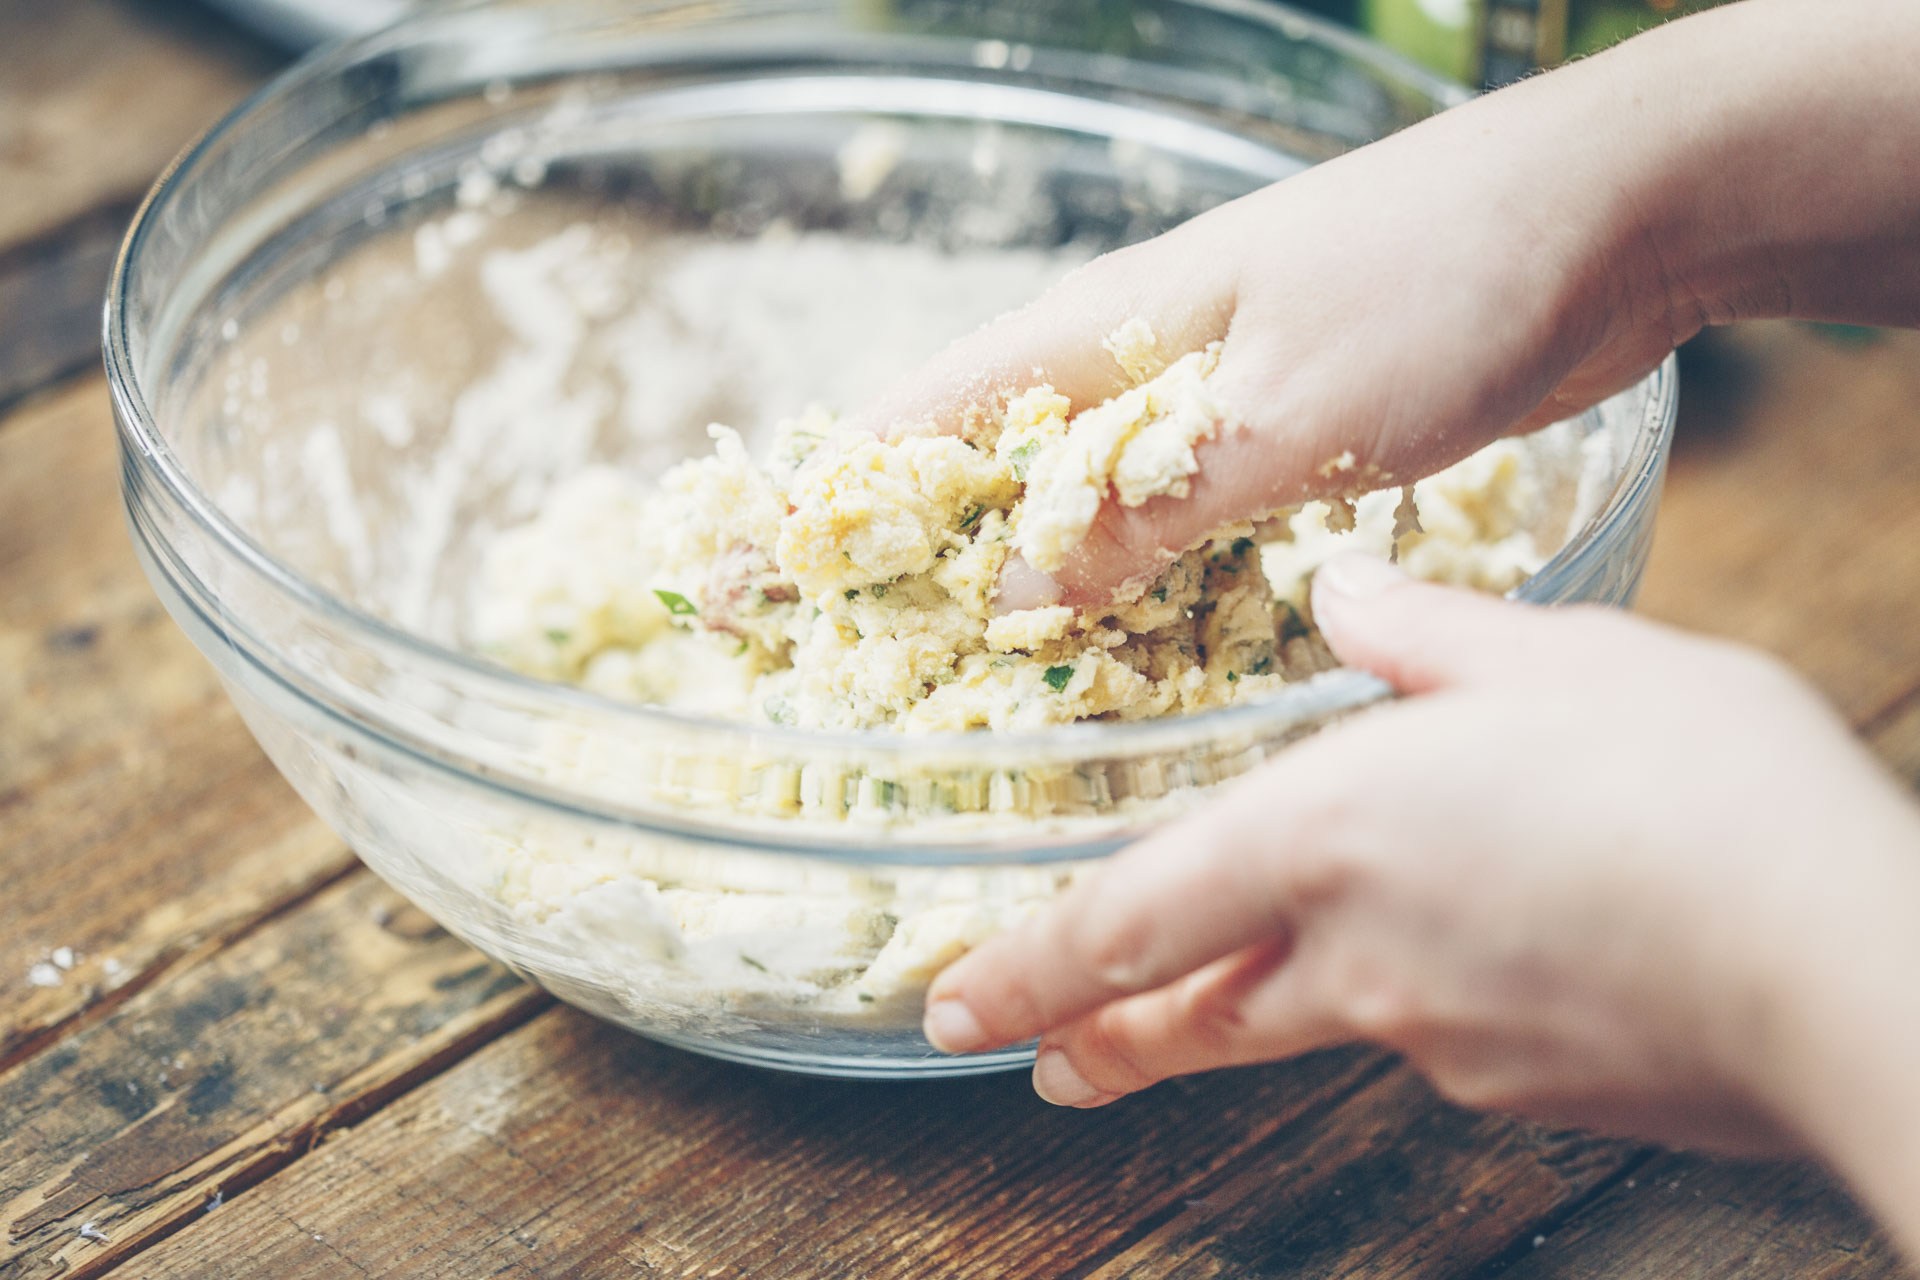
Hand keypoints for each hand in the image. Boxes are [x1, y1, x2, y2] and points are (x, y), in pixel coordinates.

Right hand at [851, 0, 1919, 609]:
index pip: (933, 410)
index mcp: (1116, 324)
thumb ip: (1152, 505)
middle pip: (993, 458)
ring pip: (1089, 492)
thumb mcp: (1292, 416)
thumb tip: (1011, 590)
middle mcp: (1148, 354)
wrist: (1613, 215)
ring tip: (970, 667)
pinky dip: (1139, 570)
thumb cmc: (1443, 283)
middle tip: (860, 652)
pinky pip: (1180, 508)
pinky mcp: (1290, 422)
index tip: (763, 571)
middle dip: (918, 548)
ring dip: (1031, 570)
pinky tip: (1134, 634)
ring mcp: (1220, 387)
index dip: (843, 492)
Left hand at [922, 556, 1919, 1170]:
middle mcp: (1355, 958)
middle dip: (1108, 1041)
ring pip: (1318, 1024)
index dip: (1029, 969)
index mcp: (1325, 836)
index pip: (1129, 920)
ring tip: (1242, 1003)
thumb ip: (1419, 635)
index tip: (954, 1009)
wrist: (1839, 957)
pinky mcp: (1530, 1091)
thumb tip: (1338, 594)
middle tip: (1047, 1067)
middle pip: (1192, 1018)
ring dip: (1263, 1013)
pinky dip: (1430, 1000)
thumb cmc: (1691, 782)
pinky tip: (1491, 956)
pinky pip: (1446, 1038)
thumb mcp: (1547, 658)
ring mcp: (1441, 1044)